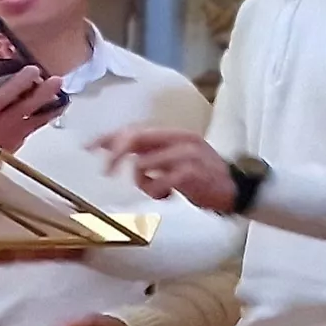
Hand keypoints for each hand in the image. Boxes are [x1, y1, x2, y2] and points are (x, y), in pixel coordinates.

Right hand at [0, 61, 60, 151]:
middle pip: (0, 98)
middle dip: (18, 83)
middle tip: (33, 69)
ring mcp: (4, 126)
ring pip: (24, 109)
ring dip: (42, 94)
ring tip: (56, 81)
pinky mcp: (20, 135)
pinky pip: (39, 121)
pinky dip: (53, 110)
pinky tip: (64, 100)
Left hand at [101, 129, 240, 211]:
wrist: (236, 190)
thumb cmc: (201, 177)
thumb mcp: (175, 159)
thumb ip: (151, 153)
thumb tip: (117, 152)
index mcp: (175, 134)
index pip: (136, 130)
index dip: (110, 137)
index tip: (88, 147)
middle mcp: (180, 140)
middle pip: (136, 139)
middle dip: (115, 154)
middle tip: (106, 171)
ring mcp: (187, 155)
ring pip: (144, 163)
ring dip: (142, 182)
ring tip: (157, 191)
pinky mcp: (192, 174)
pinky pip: (160, 181)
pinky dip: (156, 190)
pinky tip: (167, 196)